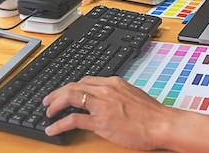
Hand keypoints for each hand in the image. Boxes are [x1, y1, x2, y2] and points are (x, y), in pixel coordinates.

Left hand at [43, 76, 169, 149]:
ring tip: (47, 112)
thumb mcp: (133, 96)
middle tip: (48, 101)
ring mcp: (102, 105)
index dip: (71, 87)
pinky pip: (73, 119)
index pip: (85, 81)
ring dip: (55, 104)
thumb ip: (118, 95)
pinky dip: (59, 123)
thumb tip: (110, 100)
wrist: (162, 124)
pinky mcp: (100, 121)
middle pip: (74, 86)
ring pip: (70, 97)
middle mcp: (106, 90)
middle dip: (57, 93)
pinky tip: (52, 128)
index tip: (64, 93)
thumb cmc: (152, 114)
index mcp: (114, 83)